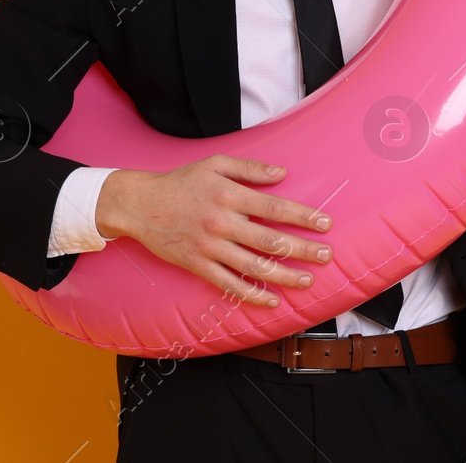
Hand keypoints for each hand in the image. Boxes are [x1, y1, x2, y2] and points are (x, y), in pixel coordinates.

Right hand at [96, 155, 331, 307]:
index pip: (275, 208)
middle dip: (302, 249)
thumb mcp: (215, 164)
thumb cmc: (181, 181)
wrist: (140, 204)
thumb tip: (282, 173)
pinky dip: (251, 294)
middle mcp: (222, 223)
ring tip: (307, 280)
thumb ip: (250, 168)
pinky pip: (228, 284)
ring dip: (283, 275)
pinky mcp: (197, 265)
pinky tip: (271, 300)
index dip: (303, 217)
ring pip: (253, 266)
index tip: (325, 224)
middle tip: (326, 255)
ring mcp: (209, 247)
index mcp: (230, 195)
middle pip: (270, 240)